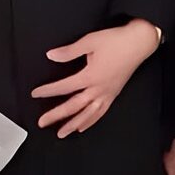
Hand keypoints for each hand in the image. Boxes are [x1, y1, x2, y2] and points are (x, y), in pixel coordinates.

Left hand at [32, 19, 160, 138]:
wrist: (139, 42)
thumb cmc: (115, 40)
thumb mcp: (89, 41)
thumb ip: (69, 51)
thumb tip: (51, 55)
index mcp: (90, 76)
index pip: (65, 87)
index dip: (48, 91)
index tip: (35, 94)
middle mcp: (98, 89)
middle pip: (74, 106)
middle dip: (57, 115)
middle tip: (42, 123)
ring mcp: (107, 94)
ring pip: (88, 115)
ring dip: (73, 125)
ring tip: (61, 133)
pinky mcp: (114, 94)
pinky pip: (100, 112)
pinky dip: (90, 121)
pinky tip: (82, 127)